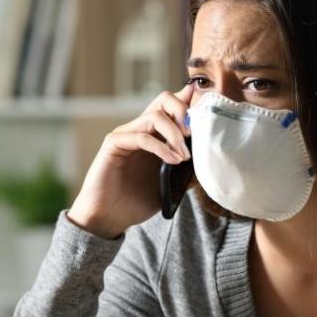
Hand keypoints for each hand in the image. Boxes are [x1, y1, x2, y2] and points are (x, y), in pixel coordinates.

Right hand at [68, 84, 193, 238]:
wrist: (109, 217)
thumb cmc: (137, 201)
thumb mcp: (170, 184)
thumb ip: (185, 169)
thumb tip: (207, 158)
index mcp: (154, 135)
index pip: (172, 107)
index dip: (190, 104)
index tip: (206, 116)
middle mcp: (140, 129)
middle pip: (164, 99)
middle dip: (183, 112)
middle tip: (194, 135)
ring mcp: (126, 134)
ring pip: (155, 116)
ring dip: (175, 134)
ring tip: (184, 157)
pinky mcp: (114, 144)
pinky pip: (141, 137)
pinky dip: (161, 147)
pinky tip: (172, 161)